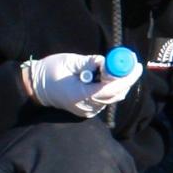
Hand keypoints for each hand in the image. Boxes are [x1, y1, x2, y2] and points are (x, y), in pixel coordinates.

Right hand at [23, 52, 143, 118]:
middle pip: (115, 94)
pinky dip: (111, 87)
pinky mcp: (88, 109)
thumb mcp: (70, 61)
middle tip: (132, 64)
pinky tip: (107, 76)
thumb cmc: (50, 71)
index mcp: (79, 95)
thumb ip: (91, 62)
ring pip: (113, 97)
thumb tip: (108, 62)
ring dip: (119, 83)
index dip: (126, 78)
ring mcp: (87, 110)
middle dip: (126, 79)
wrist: (36, 87)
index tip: (137, 66)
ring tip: (117, 67)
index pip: (109, 89)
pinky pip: (106, 98)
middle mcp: (86, 107)